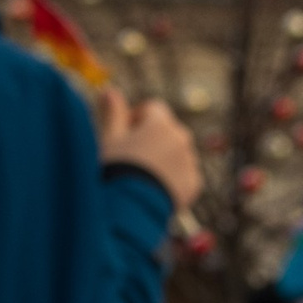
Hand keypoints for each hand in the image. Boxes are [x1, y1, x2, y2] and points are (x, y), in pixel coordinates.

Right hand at [97, 87, 203, 212]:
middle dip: (152, 141)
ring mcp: (189, 161)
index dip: (136, 119)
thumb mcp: (109, 141)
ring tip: (142, 180)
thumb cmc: (114, 173)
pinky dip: (173, 181)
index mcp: (160, 123)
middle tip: (131, 162)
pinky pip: (185, 176)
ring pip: (177, 154)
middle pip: (167, 131)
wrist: (127, 212)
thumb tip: (109, 91)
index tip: (123, 136)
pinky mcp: (193, 185)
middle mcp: (180, 137)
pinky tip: (155, 192)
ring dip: (164, 160)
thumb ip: (113, 115)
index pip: (152, 109)